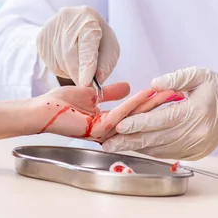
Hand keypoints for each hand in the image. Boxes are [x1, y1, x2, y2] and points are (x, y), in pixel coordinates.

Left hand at [34, 83, 178, 142]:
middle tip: (174, 96)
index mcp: (107, 121)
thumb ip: (109, 92)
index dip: (149, 103)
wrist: (42, 109)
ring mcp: (104, 131)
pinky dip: (133, 104)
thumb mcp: (91, 93)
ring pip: (132, 117)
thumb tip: (126, 87)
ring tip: (165, 94)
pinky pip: (119, 115)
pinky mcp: (97, 128)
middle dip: (156, 106)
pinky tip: (144, 94)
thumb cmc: (60, 103)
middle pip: (138, 118)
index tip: (165, 92)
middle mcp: (108, 129)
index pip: (133, 113)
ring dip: (149, 104)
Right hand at [37, 6, 119, 85]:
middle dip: (78, 73)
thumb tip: (96, 79)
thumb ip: (105, 64)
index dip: (86, 65)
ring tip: (79, 67)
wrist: (79, 25)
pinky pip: (49, 63)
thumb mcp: (110, 48)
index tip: (86, 84)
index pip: (87, 44)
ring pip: (59, 61)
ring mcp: (50, 26)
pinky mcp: (41, 37)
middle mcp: (67, 17)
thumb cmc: (98, 38)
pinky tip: (68, 62)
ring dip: (70, 72)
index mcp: (88, 17)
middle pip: (69, 54)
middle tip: (85, 85)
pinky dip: (61, 69)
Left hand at [102, 67, 217, 159]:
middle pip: (157, 139)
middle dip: (129, 141)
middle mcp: (197, 133)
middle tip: (107, 142)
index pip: (163, 119)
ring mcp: (196, 146)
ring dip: (136, 148)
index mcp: (198, 111)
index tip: (120, 124)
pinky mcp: (195, 154)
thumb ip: (176, 78)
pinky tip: (133, 146)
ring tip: (114, 145)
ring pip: (160, 149)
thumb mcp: (200, 74)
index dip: (140, 123)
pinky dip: (149, 150)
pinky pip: (167, 153)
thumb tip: (153, 84)